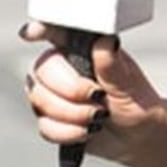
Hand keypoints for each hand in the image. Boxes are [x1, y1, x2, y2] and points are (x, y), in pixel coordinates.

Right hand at [20, 21, 164, 163]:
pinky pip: (44, 125)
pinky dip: (67, 132)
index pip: (56, 32)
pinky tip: (86, 131)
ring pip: (39, 98)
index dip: (39, 29)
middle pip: (42, 70)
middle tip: (98, 99)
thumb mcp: (129, 85)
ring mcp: (53, 93)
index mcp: (83, 49)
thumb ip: (112, 66)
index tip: (30, 34)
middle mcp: (63, 67)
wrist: (137, 137)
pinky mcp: (50, 119)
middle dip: (70, 90)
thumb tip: (106, 41)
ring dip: (71, 113)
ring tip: (97, 117)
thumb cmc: (137, 103)